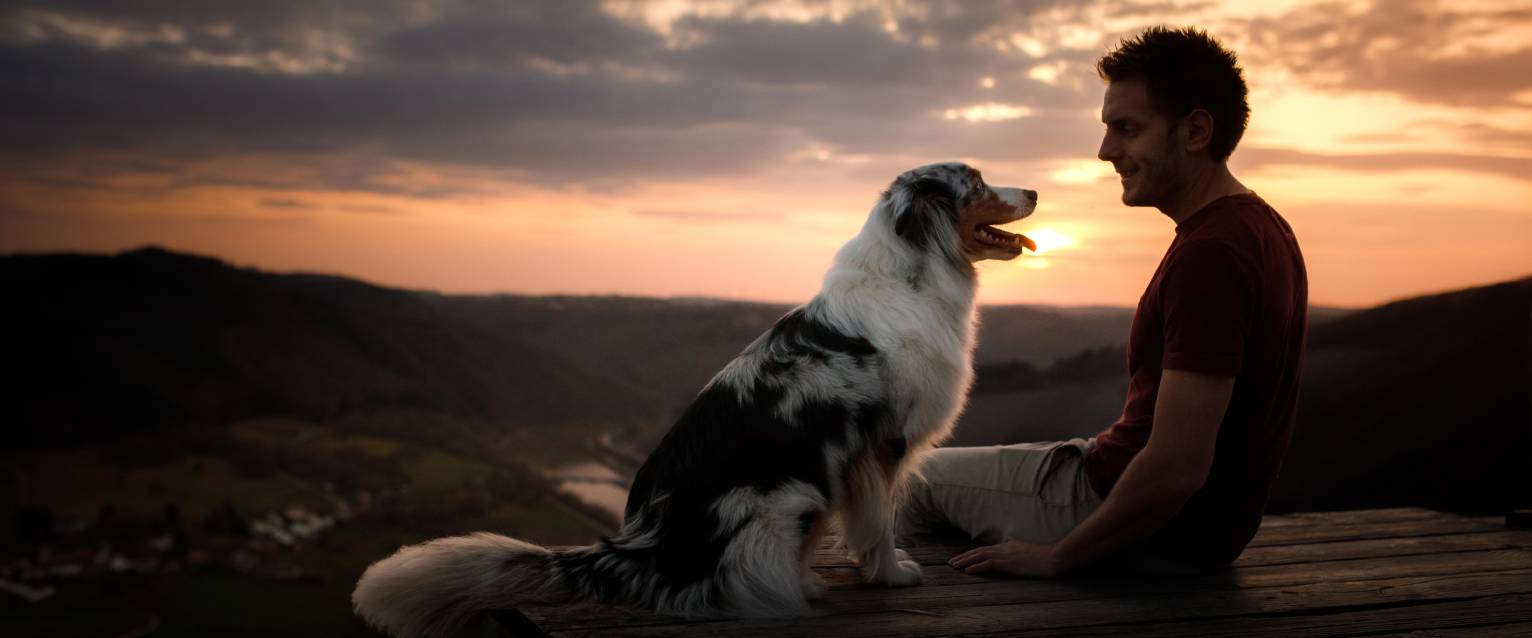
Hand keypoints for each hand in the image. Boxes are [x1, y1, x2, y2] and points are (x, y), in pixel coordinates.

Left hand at [948, 540, 1062, 577]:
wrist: (1054, 557)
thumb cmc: (1045, 558)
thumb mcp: (1028, 553)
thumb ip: (1018, 552)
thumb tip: (1012, 553)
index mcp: (1009, 546)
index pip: (986, 549)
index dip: (973, 553)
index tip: (962, 558)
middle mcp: (1004, 548)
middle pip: (979, 551)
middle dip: (964, 556)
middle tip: (951, 562)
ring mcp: (1006, 554)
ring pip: (980, 556)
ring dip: (965, 561)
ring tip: (954, 566)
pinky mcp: (1009, 562)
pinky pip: (988, 564)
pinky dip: (976, 567)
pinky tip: (967, 571)